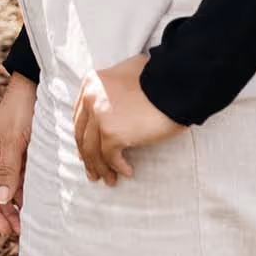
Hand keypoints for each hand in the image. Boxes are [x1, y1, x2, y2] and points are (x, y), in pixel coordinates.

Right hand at [0, 72, 34, 236]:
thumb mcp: (14, 140)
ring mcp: (11, 159)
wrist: (35, 87)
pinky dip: (28, 194)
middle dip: (4, 214)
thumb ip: (8, 169)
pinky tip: (39, 204)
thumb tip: (2, 200)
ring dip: (17, 207)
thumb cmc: (20, 110)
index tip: (5, 230)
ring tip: (31, 223)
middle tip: (21, 232)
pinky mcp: (25, 157)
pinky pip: (24, 181)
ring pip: (10, 190)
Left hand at [73, 54, 180, 183]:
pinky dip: (118, 167)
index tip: (86, 151)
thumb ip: (116, 90)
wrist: (174, 84)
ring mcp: (99, 116)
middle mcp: (90, 98)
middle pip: (82, 134)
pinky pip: (110, 156)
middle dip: (87, 156)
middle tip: (94, 172)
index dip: (83, 136)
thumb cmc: (159, 80)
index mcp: (91, 83)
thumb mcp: (127, 75)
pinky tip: (127, 171)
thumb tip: (118, 112)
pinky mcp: (112, 133)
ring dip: (100, 167)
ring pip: (92, 149)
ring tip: (110, 180)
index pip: (81, 116)